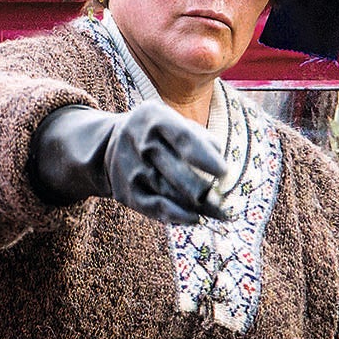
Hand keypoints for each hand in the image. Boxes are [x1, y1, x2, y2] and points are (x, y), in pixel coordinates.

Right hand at [29, 100, 229, 225]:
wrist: (111, 144)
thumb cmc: (161, 135)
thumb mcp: (177, 124)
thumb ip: (204, 141)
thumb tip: (224, 173)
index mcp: (156, 119)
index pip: (183, 139)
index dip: (205, 158)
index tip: (224, 173)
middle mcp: (141, 143)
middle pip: (177, 172)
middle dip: (205, 191)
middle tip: (227, 203)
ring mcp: (132, 169)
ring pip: (170, 193)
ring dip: (198, 207)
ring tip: (222, 215)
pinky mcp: (128, 192)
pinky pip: (156, 207)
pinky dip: (178, 216)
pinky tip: (196, 219)